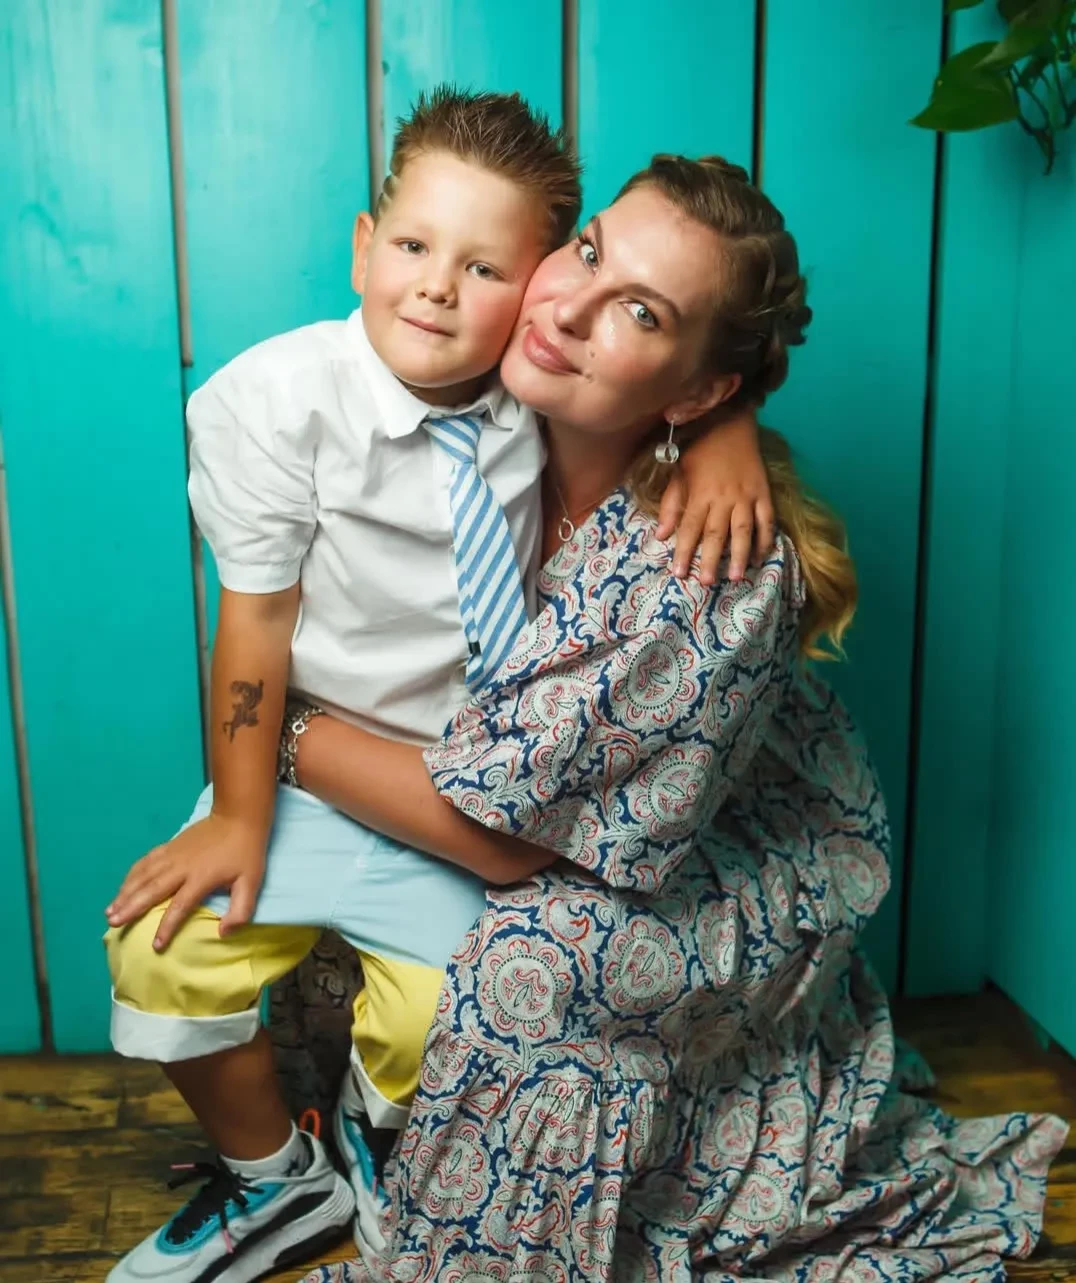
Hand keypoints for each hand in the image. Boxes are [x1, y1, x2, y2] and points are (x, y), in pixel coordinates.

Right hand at [105, 812, 266, 950]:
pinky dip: (131, 875)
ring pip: (143, 876)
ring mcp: (172, 855)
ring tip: (110, 911)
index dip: (167, 927)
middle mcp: (181, 867)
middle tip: (113, 923)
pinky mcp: (168, 846)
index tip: (155, 945)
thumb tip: (223, 933)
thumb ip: (241, 910)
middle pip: (151, 890)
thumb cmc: (246, 852)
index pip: (179, 907)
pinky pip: (145, 862)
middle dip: (131, 908)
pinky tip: (123, 887)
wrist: (237, 816)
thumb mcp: (252, 883)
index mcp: (201, 878)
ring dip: (125, 893)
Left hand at [656, 411, 774, 583]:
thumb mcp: (678, 474)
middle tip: (706, 583)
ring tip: (736, 576)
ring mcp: (746, 495)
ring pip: (743, 529)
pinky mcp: (763, 492)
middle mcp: (724, 497)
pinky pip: (767, 519)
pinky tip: (760, 556)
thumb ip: (671, 505)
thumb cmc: (699, 450)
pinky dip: (765, 538)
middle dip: (710, 559)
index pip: (690, 528)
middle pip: (716, 533)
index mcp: (700, 494)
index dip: (684, 552)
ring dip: (739, 554)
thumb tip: (661, 535)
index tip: (679, 573)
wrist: (730, 422)